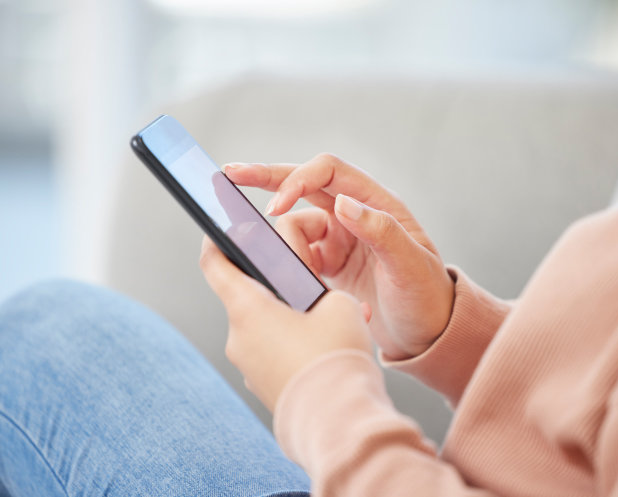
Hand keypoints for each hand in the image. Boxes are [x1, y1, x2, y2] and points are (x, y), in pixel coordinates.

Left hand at [199, 236, 371, 411]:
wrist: (342, 422)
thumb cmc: (335, 358)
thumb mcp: (338, 303)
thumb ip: (318, 286)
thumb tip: (310, 294)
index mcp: (248, 309)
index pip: (215, 263)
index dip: (216, 241)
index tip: (222, 231)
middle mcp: (238, 338)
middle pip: (247, 296)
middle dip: (276, 284)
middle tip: (306, 278)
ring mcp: (248, 366)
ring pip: (265, 326)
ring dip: (290, 316)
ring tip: (329, 318)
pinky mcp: (263, 386)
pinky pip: (274, 353)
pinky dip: (293, 343)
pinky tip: (325, 345)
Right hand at [223, 154, 454, 359]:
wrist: (427, 333)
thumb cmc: (426, 296)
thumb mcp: (410, 264)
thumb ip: (380, 231)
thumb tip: (342, 202)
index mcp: (376, 203)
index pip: (328, 173)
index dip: (296, 180)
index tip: (274, 207)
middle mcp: (354, 214)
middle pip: (303, 184)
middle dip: (266, 178)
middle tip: (229, 174)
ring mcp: (339, 238)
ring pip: (294, 225)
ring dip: (286, 246)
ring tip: (304, 279)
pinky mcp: (328, 263)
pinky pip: (296, 252)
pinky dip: (286, 262)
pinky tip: (288, 278)